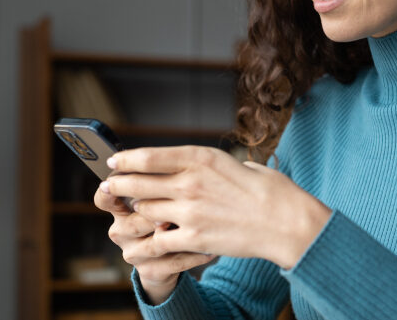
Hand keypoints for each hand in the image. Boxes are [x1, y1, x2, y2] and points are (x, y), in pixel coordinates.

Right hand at [94, 176, 213, 304]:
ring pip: (153, 243)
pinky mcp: (151, 271)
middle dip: (157, 212)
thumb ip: (158, 178)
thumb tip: (166, 156)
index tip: (124, 180)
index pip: (104, 198)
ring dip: (176, 234)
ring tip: (198, 224)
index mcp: (119, 209)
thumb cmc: (169, 213)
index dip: (110, 190)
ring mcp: (134, 253)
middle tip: (178, 202)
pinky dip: (194, 254)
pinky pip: (173, 263)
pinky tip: (210, 247)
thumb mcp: (160, 193)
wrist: (174, 254)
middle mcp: (121, 232)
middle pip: (133, 221)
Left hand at [103, 145, 330, 269]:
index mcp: (201, 158)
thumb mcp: (236, 163)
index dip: (125, 159)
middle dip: (118, 185)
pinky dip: (150, 240)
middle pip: (138, 183)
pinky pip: (158, 240)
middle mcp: (190, 182)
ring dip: (137, 212)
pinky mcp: (194, 238)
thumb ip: (209, 165)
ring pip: (144, 211)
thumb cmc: (270, 191)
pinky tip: (146, 241)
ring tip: (131, 212)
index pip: (148, 156)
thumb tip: (193, 166)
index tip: (113, 160)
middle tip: (109, 187)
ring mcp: (190, 212)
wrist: (287, 223)